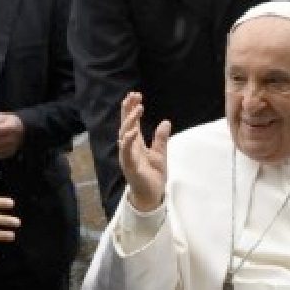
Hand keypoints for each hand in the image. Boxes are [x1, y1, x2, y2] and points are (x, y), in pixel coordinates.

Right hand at [118, 91, 169, 211]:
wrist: (151, 194)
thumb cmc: (153, 175)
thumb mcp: (160, 153)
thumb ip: (160, 138)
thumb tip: (166, 122)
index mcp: (135, 144)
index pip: (131, 122)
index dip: (131, 109)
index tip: (136, 95)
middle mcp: (128, 147)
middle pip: (125, 124)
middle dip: (127, 109)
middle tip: (133, 95)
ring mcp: (127, 156)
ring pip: (124, 134)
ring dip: (130, 121)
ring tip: (138, 108)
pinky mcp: (129, 165)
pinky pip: (126, 151)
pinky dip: (128, 140)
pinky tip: (133, 130)